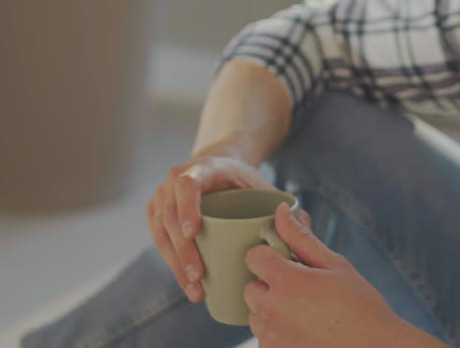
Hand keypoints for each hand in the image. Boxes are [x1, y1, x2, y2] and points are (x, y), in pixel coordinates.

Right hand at [146, 152, 274, 302]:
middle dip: (183, 250)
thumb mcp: (261, 184)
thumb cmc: (242, 181)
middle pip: (171, 215)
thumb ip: (283, 205)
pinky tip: (187, 284)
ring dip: (176, 264)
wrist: (220, 168)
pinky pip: (159, 240)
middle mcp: (176, 179)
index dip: (187, 207)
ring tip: (195, 290)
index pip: (187, 184)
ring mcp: (162, 196)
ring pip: (161, 232)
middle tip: (199, 276)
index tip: (192, 233)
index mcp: (203, 168)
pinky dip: (172, 264)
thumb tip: (303, 223)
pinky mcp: (156, 212)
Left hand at [244, 204, 411, 347]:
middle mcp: (273, 311)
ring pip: (255, 314)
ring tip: (303, 311)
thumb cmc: (360, 306)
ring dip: (271, 310)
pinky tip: (302, 330)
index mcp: (286, 282)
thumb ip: (301, 238)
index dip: (270, 256)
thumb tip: (281, 211)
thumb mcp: (334, 265)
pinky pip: (263, 337)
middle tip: (300, 289)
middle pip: (251, 287)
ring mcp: (272, 337)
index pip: (253, 257)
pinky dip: (277, 332)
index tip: (287, 262)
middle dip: (270, 284)